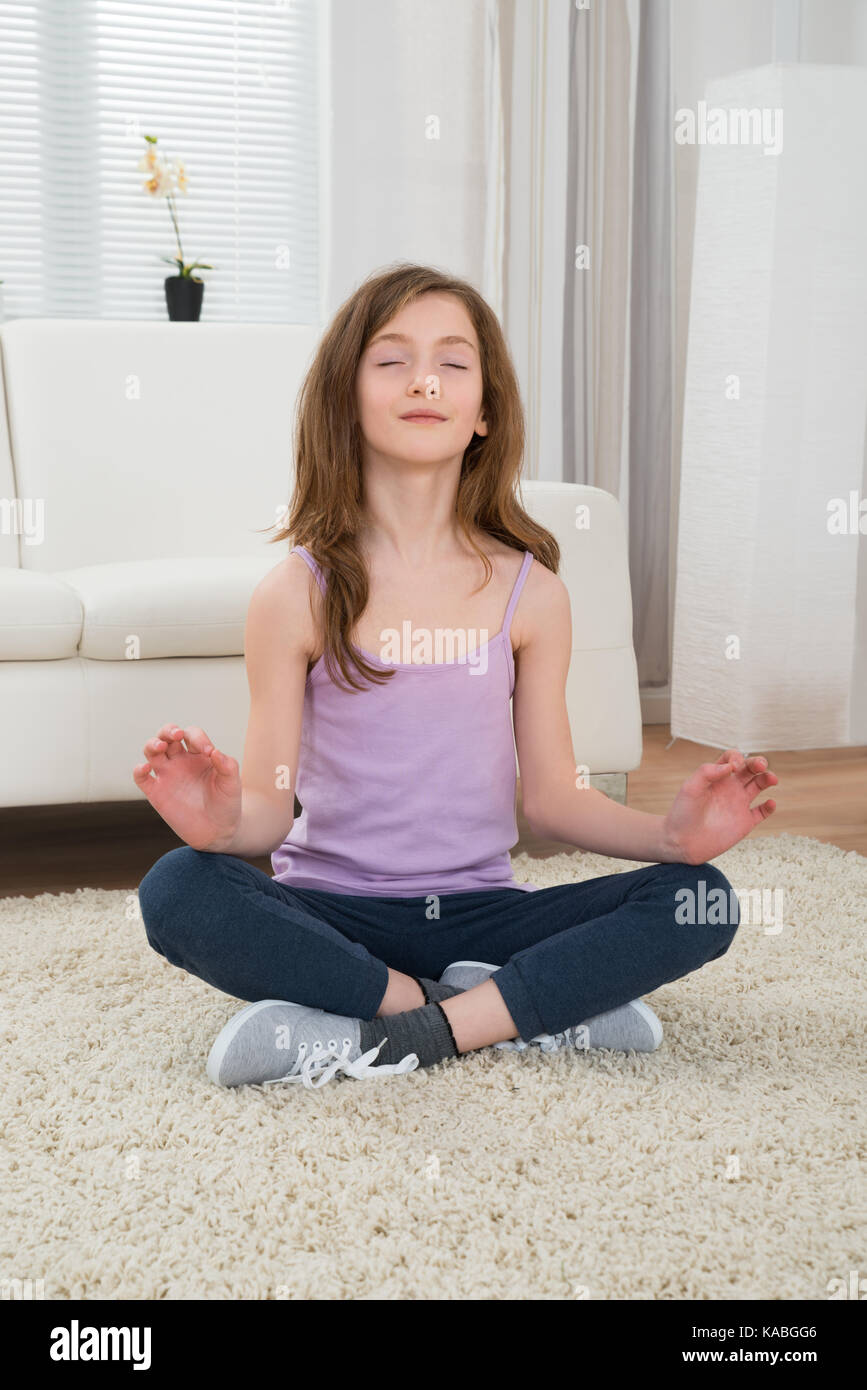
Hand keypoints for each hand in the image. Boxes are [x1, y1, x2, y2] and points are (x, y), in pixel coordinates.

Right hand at [132, 723, 241, 850]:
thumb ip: (227, 766)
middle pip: (167, 736)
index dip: (198, 738)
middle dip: (169, 730)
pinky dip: (138, 770)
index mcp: (199, 755)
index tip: (208, 752)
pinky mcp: (156, 793)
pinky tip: (145, 768)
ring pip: (151, 751)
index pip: (192, 735)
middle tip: (177, 735)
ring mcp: (167, 776)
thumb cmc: (226, 804)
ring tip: (160, 746)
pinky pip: (141, 778)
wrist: (217, 831)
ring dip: (152, 744)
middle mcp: (180, 761)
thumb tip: (214, 751)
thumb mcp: (232, 784)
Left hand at [662, 749, 777, 864]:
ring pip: (759, 785)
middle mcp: (729, 788)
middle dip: (757, 763)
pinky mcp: (744, 822)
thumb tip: (730, 766)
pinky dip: (769, 807)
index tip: (733, 767)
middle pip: (749, 768)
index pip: (731, 758)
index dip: (736, 757)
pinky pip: (762, 812)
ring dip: (767, 778)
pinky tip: (770, 803)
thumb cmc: (682, 814)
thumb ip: (707, 772)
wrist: (681, 842)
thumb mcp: (690, 788)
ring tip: (771, 778)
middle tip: (761, 765)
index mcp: (716, 777)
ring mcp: (738, 804)